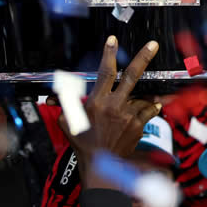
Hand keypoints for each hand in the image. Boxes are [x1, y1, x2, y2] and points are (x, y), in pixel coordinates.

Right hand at [59, 37, 161, 178]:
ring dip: (142, 95)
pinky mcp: (139, 126)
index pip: (105, 72)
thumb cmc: (83, 144)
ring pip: (141, 97)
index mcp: (98, 102)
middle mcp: (115, 106)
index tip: (112, 40)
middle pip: (132, 76)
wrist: (101, 166)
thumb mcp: (68, 122)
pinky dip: (150, 107)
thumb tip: (53, 95)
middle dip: (143, 58)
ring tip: (144, 96)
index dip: (108, 54)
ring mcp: (129, 116)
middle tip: (153, 45)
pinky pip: (148, 111)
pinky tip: (153, 105)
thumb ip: (64, 104)